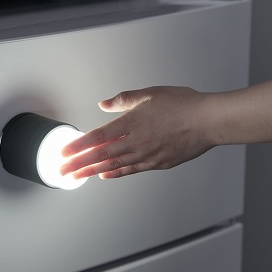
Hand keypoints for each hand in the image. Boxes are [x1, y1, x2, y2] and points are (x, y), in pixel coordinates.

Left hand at [59, 86, 214, 179]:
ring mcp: (148, 155)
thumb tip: (104, 104)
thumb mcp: (150, 94)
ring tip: (77, 177)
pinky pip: (132, 170)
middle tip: (62, 172)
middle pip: (101, 155)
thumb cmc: (183, 105)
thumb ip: (124, 100)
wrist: (209, 121)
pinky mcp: (159, 163)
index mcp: (132, 123)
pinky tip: (105, 175)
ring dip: (93, 172)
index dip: (78, 146)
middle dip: (79, 164)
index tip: (64, 153)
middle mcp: (137, 142)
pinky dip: (116, 173)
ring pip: (114, 165)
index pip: (97, 137)